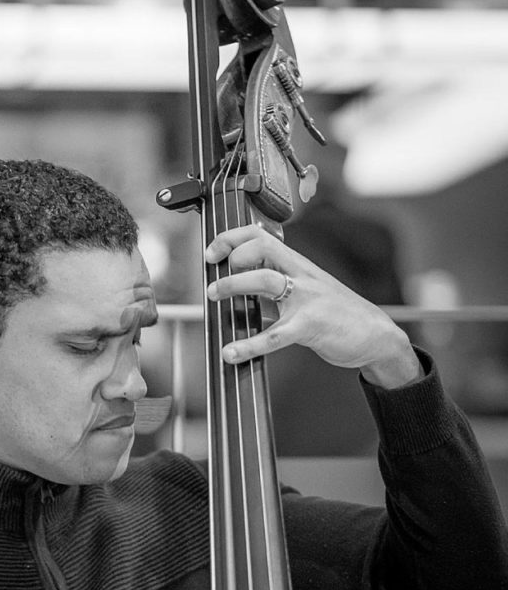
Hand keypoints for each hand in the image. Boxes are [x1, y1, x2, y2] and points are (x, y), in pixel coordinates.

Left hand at [205, 225, 422, 388]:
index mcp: (299, 265)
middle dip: (232, 255)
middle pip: (263, 248)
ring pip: (266, 280)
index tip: (212, 252)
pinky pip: (275, 334)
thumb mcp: (308, 288)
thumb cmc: (338, 313)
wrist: (377, 336)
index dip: (232, 239)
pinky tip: (232, 353)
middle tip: (212, 273)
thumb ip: (279, 282)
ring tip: (213, 296)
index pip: (262, 236)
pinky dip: (249, 344)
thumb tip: (242, 281)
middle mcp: (302, 275)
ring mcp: (307, 298)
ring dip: (233, 285)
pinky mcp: (311, 325)